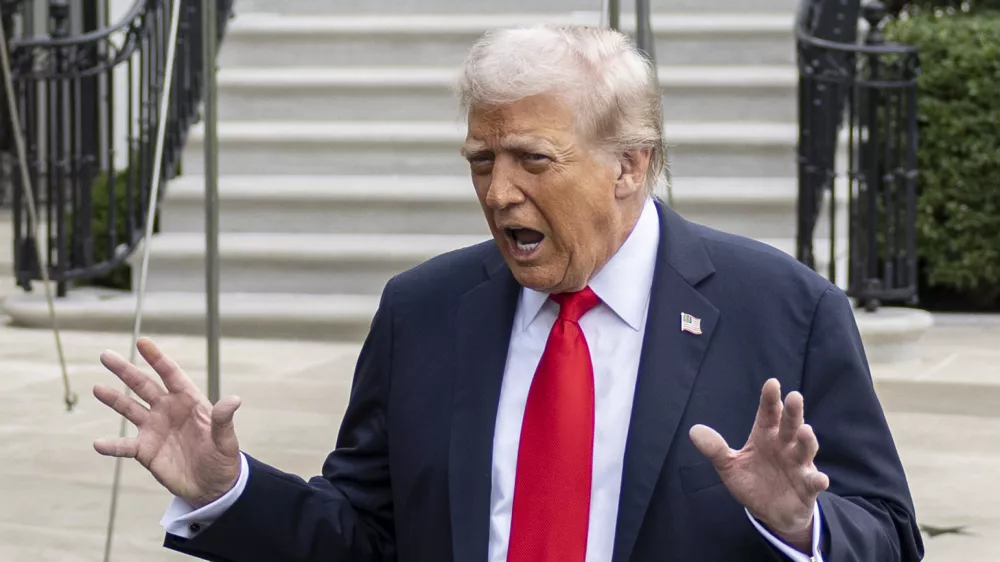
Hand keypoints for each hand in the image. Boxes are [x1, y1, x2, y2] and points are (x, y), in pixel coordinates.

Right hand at [93, 337, 242, 508]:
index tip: (143, 342)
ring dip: (114, 399)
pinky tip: (98, 444)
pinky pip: (124, 446)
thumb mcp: (225, 440)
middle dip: (126, 370)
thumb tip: (234, 400)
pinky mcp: (145, 450)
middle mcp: (168, 410)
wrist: (212, 485)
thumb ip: (223, 419)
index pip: (170, 374)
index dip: (157, 358)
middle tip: (106, 355)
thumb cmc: (221, 458)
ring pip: (129, 409)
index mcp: (189, 401)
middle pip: (144, 386)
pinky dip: (112, 446)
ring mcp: (154, 429)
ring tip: (97, 388)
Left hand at [689, 378, 828, 550]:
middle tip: (794, 397)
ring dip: (807, 440)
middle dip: (793, 412)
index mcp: (765, 436)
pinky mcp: (807, 486)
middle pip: (790, 425)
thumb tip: (694, 431)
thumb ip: (715, 449)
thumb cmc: (753, 482)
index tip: (772, 383)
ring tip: (805, 430)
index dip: (770, 399)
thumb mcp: (729, 466)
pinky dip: (818, 479)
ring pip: (805, 448)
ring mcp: (798, 465)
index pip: (768, 414)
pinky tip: (819, 478)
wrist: (771, 512)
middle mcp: (784, 446)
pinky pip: (814, 482)